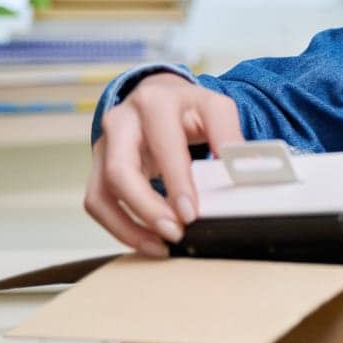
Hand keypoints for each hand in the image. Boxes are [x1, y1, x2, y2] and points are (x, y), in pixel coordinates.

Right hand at [84, 73, 243, 258]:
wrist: (158, 96)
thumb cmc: (187, 108)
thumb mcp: (215, 109)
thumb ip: (229, 134)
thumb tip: (246, 166)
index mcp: (154, 102)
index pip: (163, 145)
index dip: (177, 181)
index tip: (191, 212)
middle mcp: (121, 121)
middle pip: (120, 171)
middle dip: (147, 208)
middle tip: (175, 232)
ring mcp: (103, 146)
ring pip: (101, 192)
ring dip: (128, 226)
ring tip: (161, 246)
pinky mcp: (97, 167)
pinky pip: (97, 203)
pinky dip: (119, 227)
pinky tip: (147, 240)